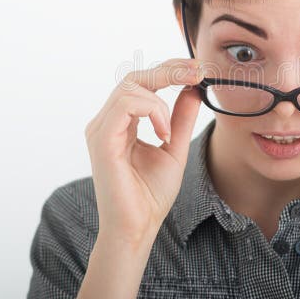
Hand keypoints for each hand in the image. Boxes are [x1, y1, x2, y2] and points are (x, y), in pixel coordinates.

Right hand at [84, 58, 204, 243]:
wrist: (138, 228)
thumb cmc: (151, 195)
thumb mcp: (174, 147)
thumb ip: (180, 118)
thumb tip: (192, 89)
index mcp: (121, 123)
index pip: (142, 83)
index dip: (170, 71)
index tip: (198, 70)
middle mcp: (106, 122)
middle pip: (135, 77)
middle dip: (169, 70)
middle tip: (198, 72)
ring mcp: (101, 129)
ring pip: (130, 87)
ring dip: (161, 96)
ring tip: (170, 129)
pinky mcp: (102, 140)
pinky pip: (126, 105)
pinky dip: (151, 111)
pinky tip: (162, 133)